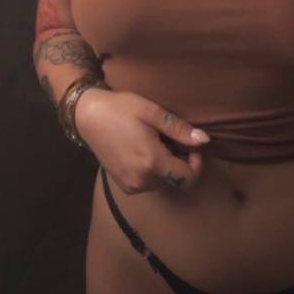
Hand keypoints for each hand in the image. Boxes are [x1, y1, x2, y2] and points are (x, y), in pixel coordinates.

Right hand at [74, 87, 210, 194]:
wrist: (88, 116)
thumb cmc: (121, 109)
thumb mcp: (153, 113)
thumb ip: (179, 129)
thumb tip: (204, 141)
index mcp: (152, 163)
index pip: (188, 178)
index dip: (196, 162)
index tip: (190, 144)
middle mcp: (142, 181)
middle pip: (177, 181)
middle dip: (182, 162)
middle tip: (172, 138)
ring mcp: (131, 186)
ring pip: (164, 183)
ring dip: (169, 166)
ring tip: (158, 142)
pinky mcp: (124, 185)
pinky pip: (150, 183)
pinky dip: (155, 170)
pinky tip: (147, 149)